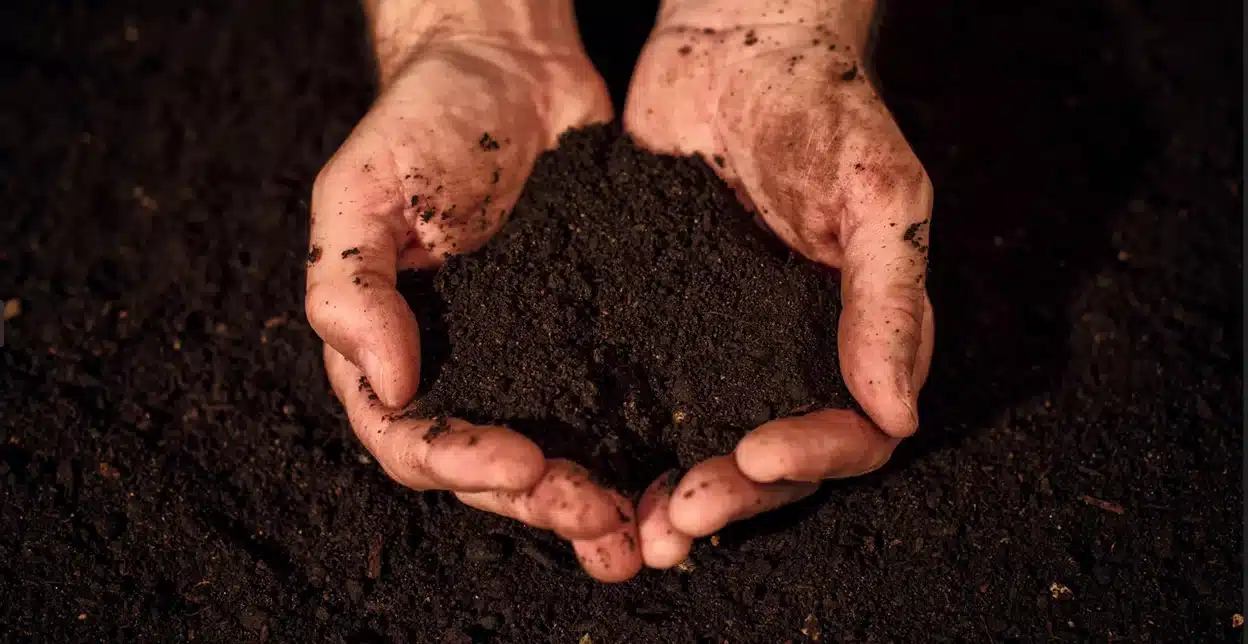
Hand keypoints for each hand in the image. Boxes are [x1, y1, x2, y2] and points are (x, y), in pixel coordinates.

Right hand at [307, 0, 640, 581]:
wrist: (508, 70)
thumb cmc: (420, 122)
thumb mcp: (360, 191)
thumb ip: (352, 287)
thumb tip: (389, 385)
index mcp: (392, 352)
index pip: (411, 440)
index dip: (461, 465)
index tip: (522, 463)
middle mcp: (459, 373)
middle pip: (487, 471)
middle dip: (539, 502)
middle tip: (598, 519)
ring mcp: (527, 363)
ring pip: (552, 459)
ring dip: (589, 505)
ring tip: (638, 535)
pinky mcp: (589, 341)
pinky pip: (608, 410)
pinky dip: (634, 454)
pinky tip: (671, 479)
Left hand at [623, 0, 935, 566]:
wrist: (734, 45)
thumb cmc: (824, 108)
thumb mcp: (877, 193)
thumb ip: (890, 300)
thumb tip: (900, 415)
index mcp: (858, 338)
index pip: (854, 435)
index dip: (810, 458)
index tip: (753, 452)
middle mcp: (792, 358)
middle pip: (774, 464)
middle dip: (730, 499)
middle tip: (673, 522)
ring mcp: (723, 348)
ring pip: (705, 448)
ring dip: (670, 494)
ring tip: (627, 527)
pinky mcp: (659, 327)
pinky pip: (643, 401)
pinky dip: (621, 443)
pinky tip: (583, 466)